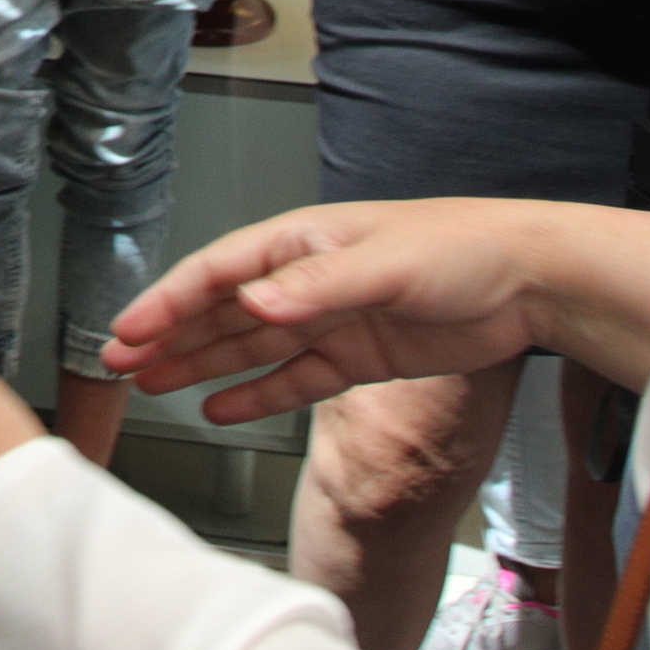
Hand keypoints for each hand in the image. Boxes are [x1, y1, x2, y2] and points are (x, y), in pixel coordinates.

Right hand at [101, 200, 561, 422]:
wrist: (529, 283)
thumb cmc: (463, 248)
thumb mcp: (386, 263)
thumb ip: (317, 287)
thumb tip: (253, 305)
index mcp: (304, 242)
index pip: (219, 273)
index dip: (170, 301)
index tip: (129, 330)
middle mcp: (309, 281)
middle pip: (223, 312)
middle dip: (170, 337)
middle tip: (120, 364)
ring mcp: (331, 321)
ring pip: (249, 348)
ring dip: (200, 366)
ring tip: (152, 387)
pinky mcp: (358, 357)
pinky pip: (293, 380)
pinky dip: (255, 395)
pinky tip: (220, 408)